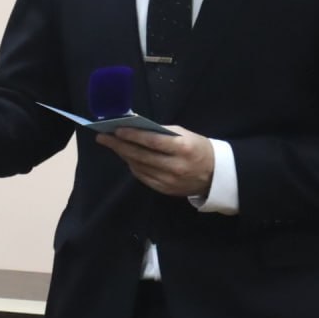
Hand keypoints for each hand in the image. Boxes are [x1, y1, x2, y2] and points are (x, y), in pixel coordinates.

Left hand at [96, 125, 213, 196]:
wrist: (216, 174)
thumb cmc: (197, 147)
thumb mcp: (184, 134)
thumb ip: (161, 132)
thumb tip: (135, 127)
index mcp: (182, 148)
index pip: (152, 141)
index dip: (132, 135)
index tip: (116, 130)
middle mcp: (175, 167)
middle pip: (141, 156)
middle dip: (119, 145)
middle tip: (102, 137)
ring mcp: (169, 181)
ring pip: (139, 167)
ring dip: (124, 155)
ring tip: (112, 145)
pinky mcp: (165, 190)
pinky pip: (143, 177)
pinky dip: (133, 166)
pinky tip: (126, 157)